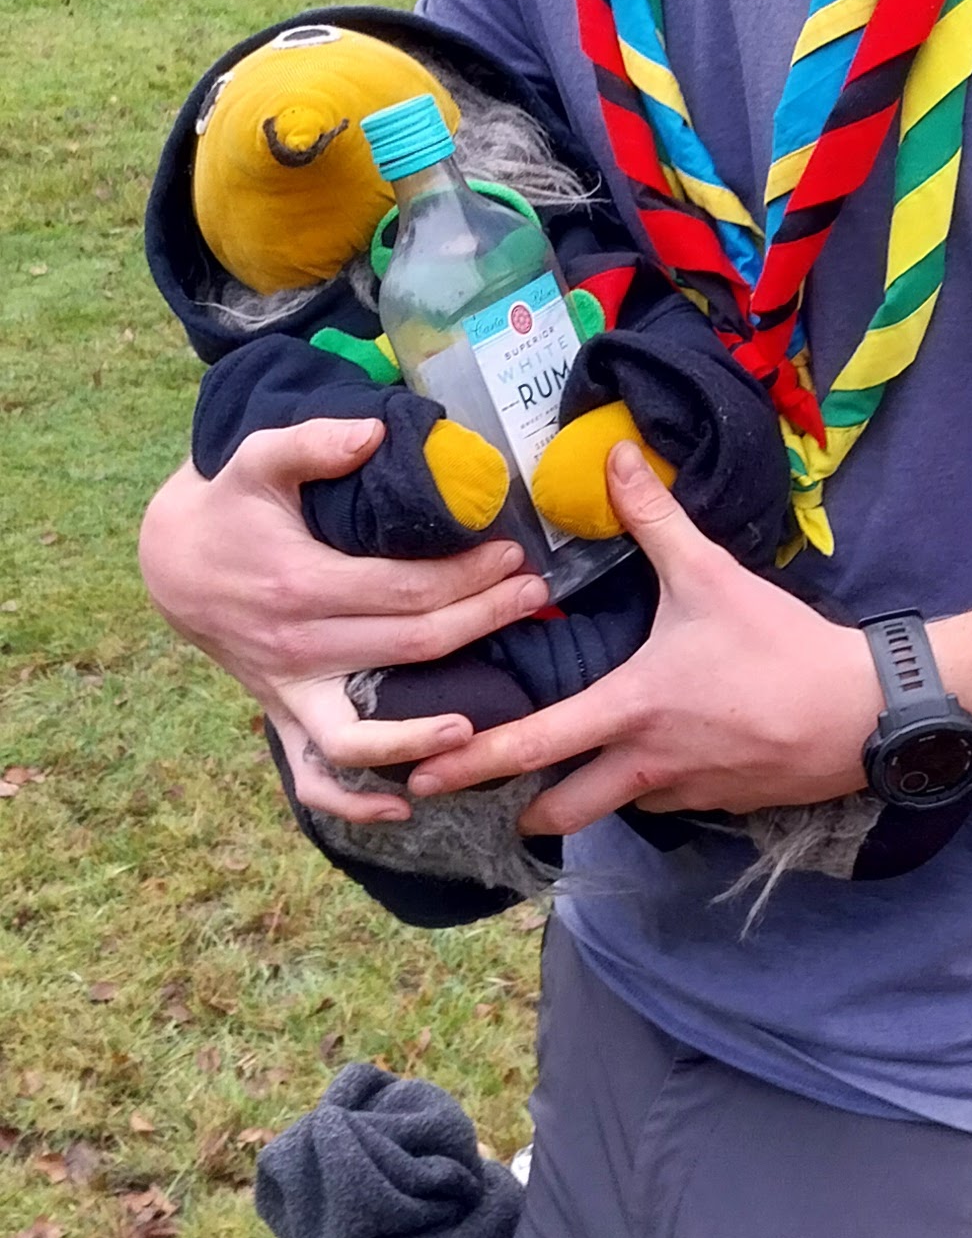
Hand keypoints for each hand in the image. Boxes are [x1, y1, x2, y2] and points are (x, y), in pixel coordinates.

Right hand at [138, 421, 555, 823]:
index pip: (405, 591)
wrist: (171, 562)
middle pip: (409, 648)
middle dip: (481, 622)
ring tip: (481, 723)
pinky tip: (406, 805)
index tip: (514, 557)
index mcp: (300, 584)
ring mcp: (288, 690)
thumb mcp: (257, 459)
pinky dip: (353, 804)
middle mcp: (296, 646)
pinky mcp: (281, 714)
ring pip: (360, 736)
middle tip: (533, 597)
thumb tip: (374, 432)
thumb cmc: (228, 506)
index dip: (468, 577)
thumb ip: (313, 443)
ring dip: (422, 737)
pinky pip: (313, 776)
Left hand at [403, 440, 879, 839]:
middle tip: (493, 797)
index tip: (421, 778)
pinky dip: (652, 783)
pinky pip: (669, 800)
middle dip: (522, 809)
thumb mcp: (711, 576)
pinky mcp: (723, 805)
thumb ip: (656, 519)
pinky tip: (664, 754)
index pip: (534, 746)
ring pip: (618, 806)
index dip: (471, 763)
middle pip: (562, 811)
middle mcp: (646, 765)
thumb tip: (616, 456)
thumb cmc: (780, 646)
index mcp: (630, 710)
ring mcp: (686, 794)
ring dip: (591, 793)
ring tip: (577, 770)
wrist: (865, 712)